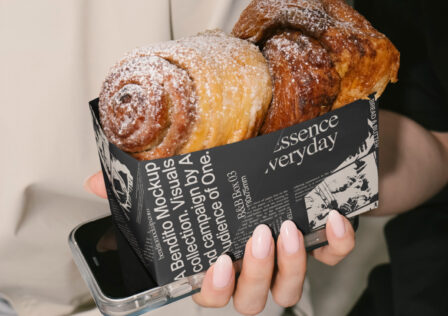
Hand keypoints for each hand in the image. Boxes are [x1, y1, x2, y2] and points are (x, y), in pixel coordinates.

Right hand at [84, 171, 354, 314]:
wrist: (287, 163)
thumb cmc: (232, 182)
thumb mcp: (186, 179)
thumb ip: (141, 185)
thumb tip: (96, 181)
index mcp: (223, 258)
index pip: (210, 292)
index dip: (213, 288)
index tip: (217, 261)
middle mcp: (254, 266)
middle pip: (251, 299)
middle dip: (255, 274)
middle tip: (259, 236)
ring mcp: (289, 258)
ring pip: (289, 289)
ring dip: (291, 266)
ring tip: (290, 230)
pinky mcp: (322, 244)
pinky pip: (333, 258)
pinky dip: (336, 244)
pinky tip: (332, 218)